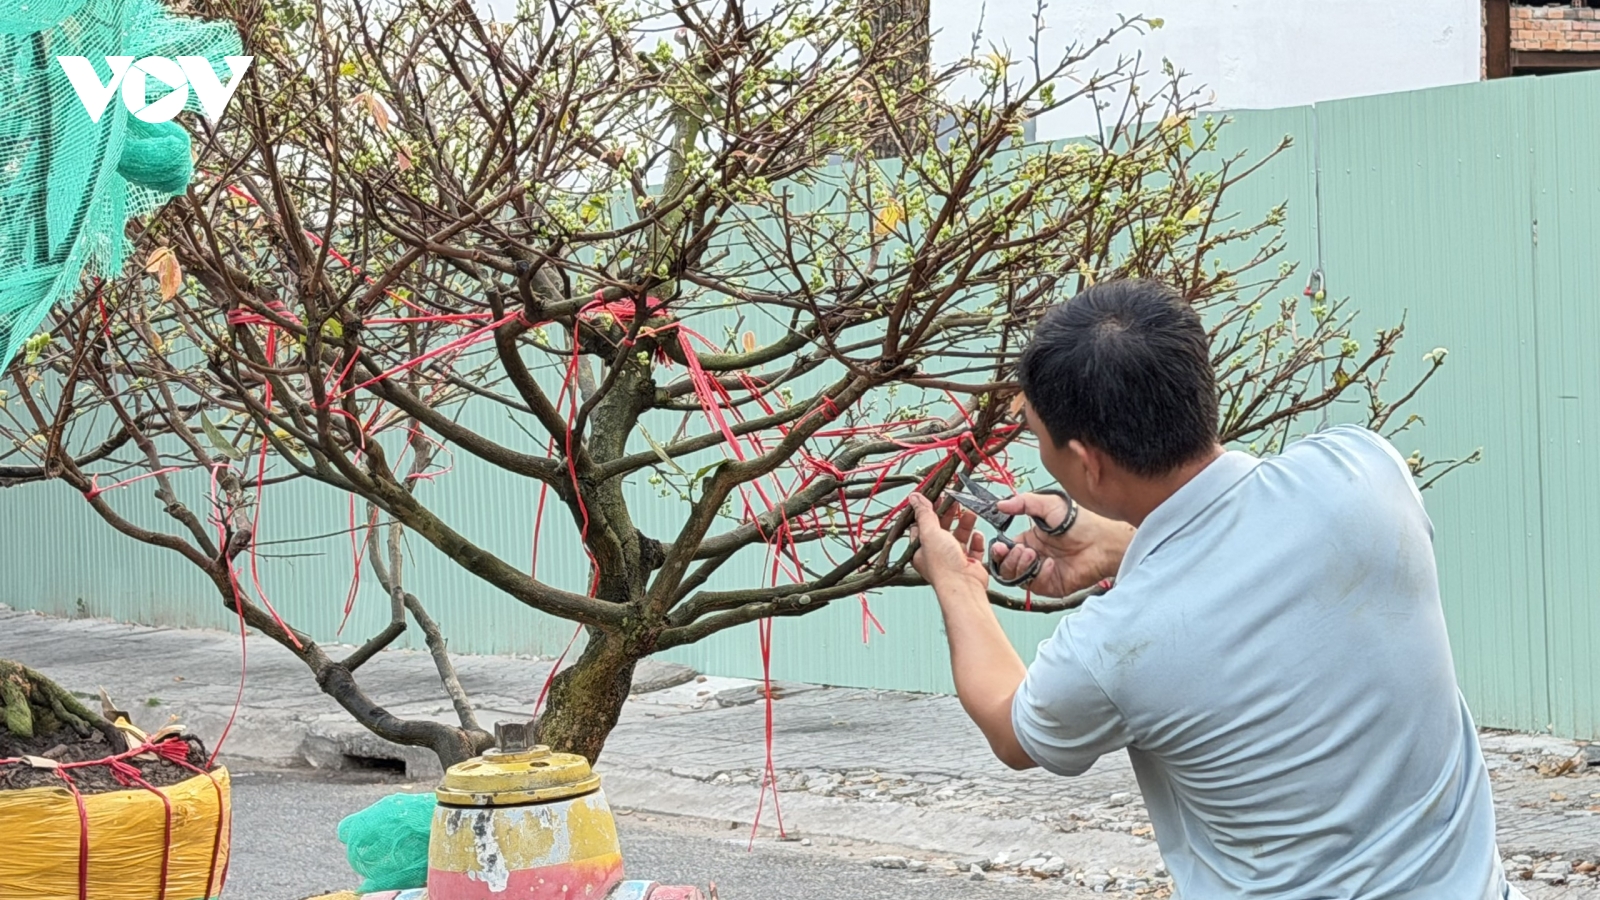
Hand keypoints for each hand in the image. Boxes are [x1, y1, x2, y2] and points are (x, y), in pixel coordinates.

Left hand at [907, 493, 988, 593]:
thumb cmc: (944, 565)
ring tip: (971, 512)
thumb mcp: (930, 533)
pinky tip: (977, 534)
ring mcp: (954, 560)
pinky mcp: (969, 564)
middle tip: (956, 499)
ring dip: (965, 524)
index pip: (923, 525)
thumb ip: (924, 513)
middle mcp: (936, 555)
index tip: (938, 496)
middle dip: (950, 514)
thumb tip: (914, 497)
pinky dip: (976, 541)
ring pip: (959, 536)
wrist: (964, 586)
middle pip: (942, 528)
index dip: (930, 510)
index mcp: (921, 549)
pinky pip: (973, 548)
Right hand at [989, 492, 1134, 596]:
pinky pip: (1035, 585)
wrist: (1103, 541)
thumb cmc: (1081, 521)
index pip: (1004, 550)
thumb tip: (1000, 505)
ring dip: (1019, 566)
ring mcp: (1041, 573)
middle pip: (1006, 567)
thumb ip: (1024, 503)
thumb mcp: (1050, 505)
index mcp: (1030, 540)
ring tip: (1032, 555)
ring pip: (1016, 578)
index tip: (999, 546)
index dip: (999, 550)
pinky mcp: (1052, 585)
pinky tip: (1051, 564)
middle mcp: (1033, 558)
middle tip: (1020, 550)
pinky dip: (1039, 575)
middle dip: (1007, 560)